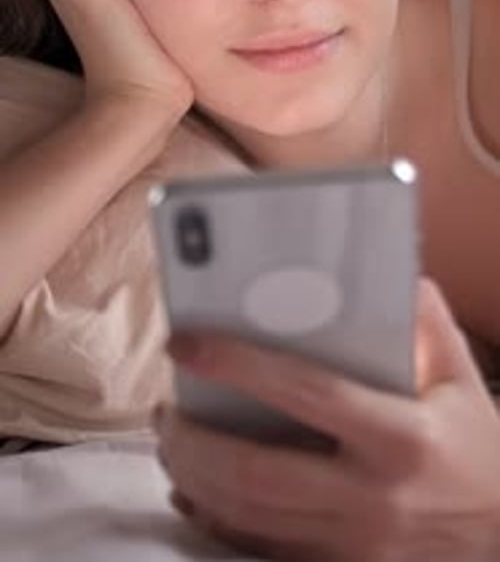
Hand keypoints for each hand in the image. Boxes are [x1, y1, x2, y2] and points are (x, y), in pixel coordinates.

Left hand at [156, 279, 499, 561]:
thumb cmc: (477, 448)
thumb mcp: (461, 377)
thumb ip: (422, 321)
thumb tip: (382, 271)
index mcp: (403, 438)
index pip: (307, 392)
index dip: (239, 364)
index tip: (187, 342)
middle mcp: (373, 499)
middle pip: (257, 473)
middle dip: (194, 438)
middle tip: (166, 405)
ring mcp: (352, 547)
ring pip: (248, 517)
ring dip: (194, 475)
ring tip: (172, 436)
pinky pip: (257, 550)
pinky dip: (215, 518)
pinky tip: (194, 487)